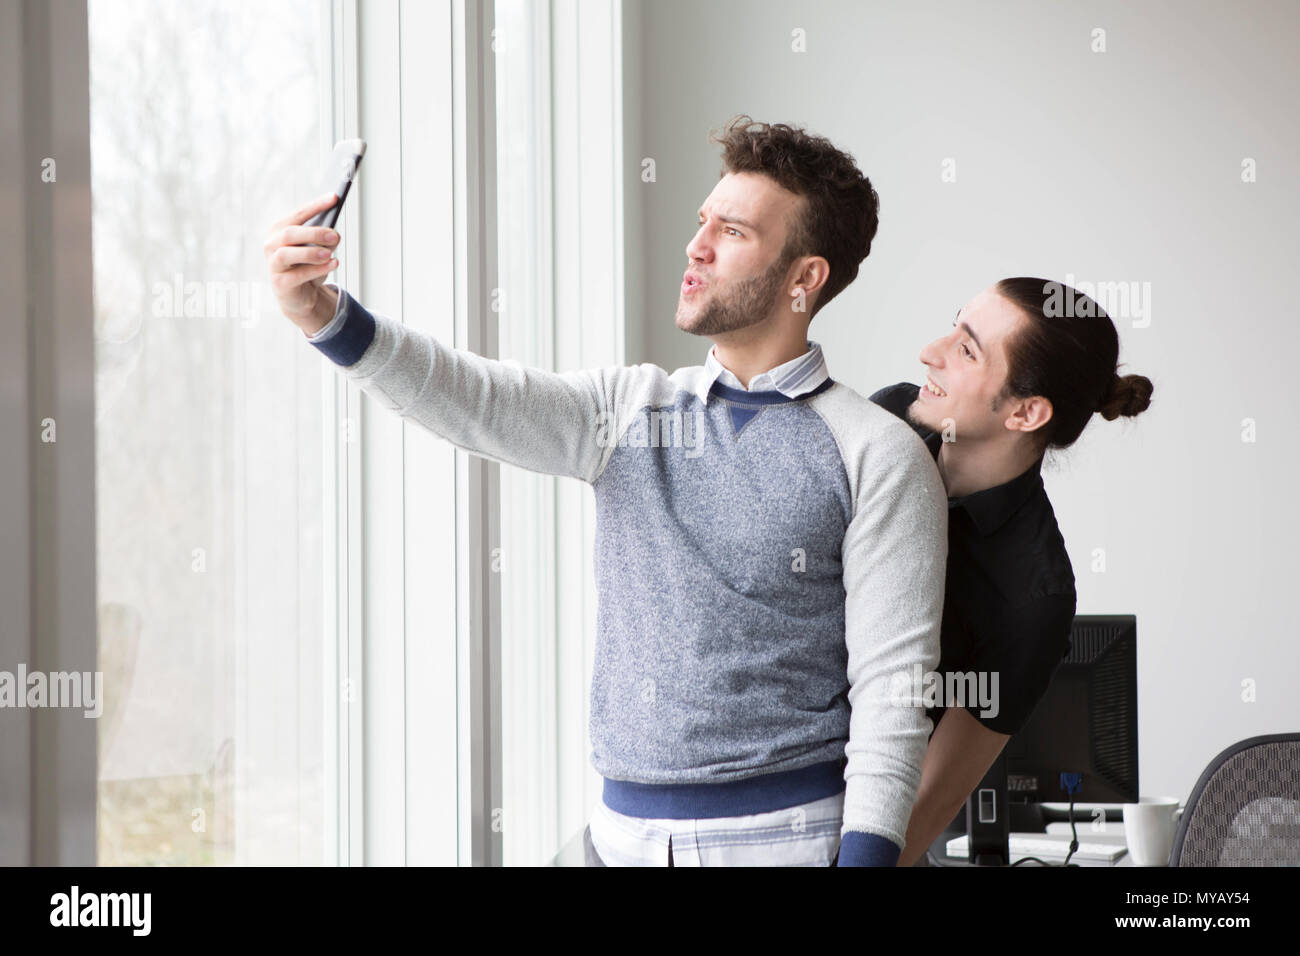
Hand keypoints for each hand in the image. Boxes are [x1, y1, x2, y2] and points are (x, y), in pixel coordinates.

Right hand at [263, 192, 342, 334]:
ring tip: (330, 254)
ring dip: (311, 252)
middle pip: (290, 233)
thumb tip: (334, 236)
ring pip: (287, 253)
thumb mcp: (318, 250)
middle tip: (335, 236)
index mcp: (281, 229)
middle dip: (314, 233)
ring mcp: (274, 263)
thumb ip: (324, 240)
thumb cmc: (308, 266)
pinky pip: (297, 275)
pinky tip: (332, 264)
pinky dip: (316, 270)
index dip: (316, 205)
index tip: (334, 198)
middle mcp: (272, 244)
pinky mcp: (280, 283)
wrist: (301, 296)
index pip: (298, 214)